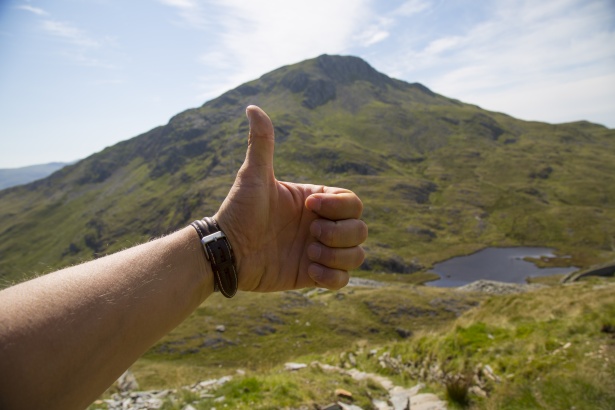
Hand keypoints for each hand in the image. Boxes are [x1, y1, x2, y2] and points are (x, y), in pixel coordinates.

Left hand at [214, 106, 366, 290]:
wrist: (225, 253)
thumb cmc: (239, 211)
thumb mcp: (254, 176)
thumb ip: (262, 143)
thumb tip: (252, 107)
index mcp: (316, 201)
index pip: (353, 202)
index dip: (338, 206)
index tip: (308, 208)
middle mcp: (321, 225)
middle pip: (360, 229)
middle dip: (338, 233)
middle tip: (308, 236)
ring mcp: (320, 251)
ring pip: (357, 255)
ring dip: (337, 256)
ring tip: (308, 254)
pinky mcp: (313, 275)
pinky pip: (343, 280)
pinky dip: (332, 277)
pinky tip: (307, 270)